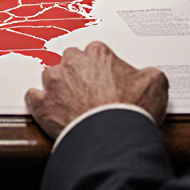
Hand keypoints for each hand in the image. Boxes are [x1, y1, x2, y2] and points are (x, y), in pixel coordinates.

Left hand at [24, 41, 167, 139]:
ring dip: (58, 85)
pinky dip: (39, 102)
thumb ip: (150, 74)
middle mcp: (73, 64)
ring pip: (50, 75)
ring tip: (71, 100)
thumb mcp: (155, 85)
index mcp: (98, 55)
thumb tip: (150, 76)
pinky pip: (33, 97)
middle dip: (78, 71)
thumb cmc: (130, 111)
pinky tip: (48, 108)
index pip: (95, 51)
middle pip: (70, 59)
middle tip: (89, 88)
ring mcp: (55, 83)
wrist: (113, 137)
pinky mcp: (43, 105)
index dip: (101, 66)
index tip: (105, 76)